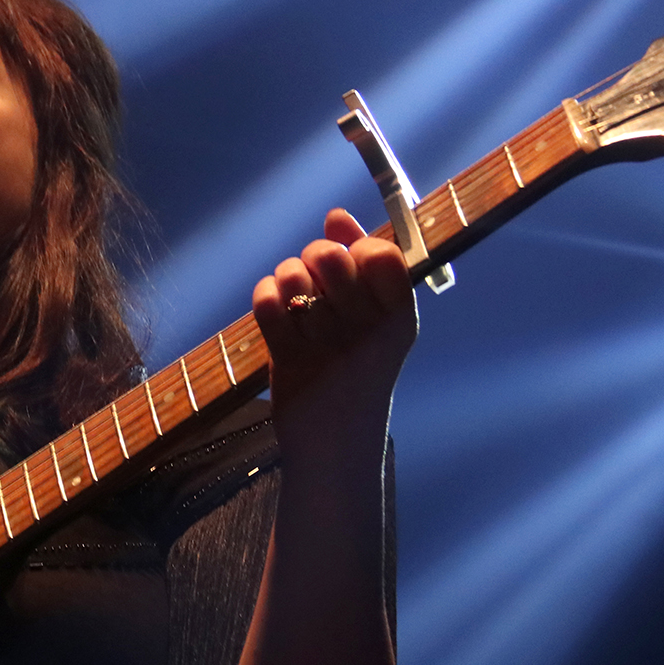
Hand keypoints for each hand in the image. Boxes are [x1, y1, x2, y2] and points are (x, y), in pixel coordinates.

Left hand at [251, 209, 416, 416]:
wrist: (337, 448)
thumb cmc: (356, 375)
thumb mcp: (373, 324)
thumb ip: (360, 266)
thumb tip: (337, 216)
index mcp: (398, 318)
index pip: (380, 253)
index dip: (356, 248)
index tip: (351, 268)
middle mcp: (370, 331)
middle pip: (329, 257)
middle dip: (313, 257)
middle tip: (314, 282)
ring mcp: (330, 346)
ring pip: (292, 276)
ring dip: (285, 278)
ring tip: (294, 301)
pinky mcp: (292, 361)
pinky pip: (268, 302)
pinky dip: (265, 297)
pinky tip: (275, 312)